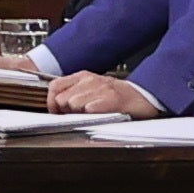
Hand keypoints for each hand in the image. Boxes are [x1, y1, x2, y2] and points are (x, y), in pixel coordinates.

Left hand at [42, 70, 160, 117]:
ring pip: (73, 104)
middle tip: (79, 114)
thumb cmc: (115, 96)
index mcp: (82, 77)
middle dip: (66, 110)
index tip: (58, 112)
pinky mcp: (111, 99)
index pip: (54, 86)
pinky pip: (90, 109)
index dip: (52, 103)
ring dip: (79, 113)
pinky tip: (101, 115)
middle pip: (61, 99)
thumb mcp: (90, 89)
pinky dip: (93, 115)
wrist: (141, 96)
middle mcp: (89, 80)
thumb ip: (73, 94)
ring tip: (92, 114)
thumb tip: (56, 108)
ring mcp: (100, 88)